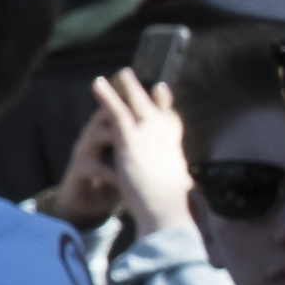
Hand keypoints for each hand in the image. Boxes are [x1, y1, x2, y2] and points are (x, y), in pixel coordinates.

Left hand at [67, 69, 191, 241]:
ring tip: (122, 72)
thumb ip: (178, 185)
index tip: (164, 94)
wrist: (168, 212)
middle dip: (150, 94)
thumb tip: (186, 191)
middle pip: (157, 110)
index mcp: (174, 153)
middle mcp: (165, 141)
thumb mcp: (178, 192)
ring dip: (129, 87)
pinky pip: (117, 112)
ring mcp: (149, 139)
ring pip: (138, 106)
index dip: (167, 108)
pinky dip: (107, 96)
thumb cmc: (174, 209)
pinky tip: (98, 83)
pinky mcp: (131, 142)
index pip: (171, 125)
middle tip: (148, 79)